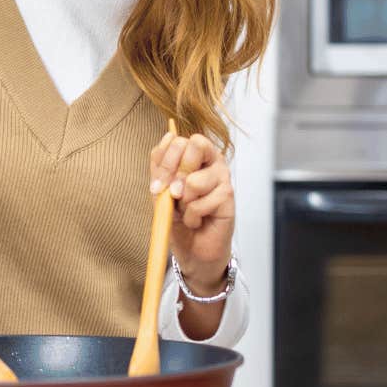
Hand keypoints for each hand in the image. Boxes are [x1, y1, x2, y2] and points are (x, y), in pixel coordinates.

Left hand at [148, 130, 233, 288]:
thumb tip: (168, 138)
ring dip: (184, 203)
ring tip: (188, 211)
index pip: (179, 140)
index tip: (157, 185)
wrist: (192, 249)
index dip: (165, 161)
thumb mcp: (161, 189)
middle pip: (195, 144)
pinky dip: (192, 217)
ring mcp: (222, 177)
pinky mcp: (228, 197)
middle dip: (175, 174)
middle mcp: (212, 161)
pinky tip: (197, 221)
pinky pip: (200, 203)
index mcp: (195, 155)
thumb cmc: (178, 217)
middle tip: (173, 195)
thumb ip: (161, 165)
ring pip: (194, 180)